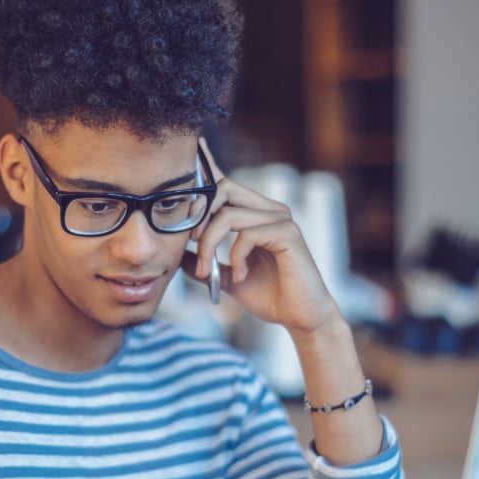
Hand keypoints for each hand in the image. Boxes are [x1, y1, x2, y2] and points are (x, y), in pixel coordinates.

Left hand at [185, 138, 342, 336]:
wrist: (301, 317)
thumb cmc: (270, 296)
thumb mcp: (227, 278)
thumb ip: (206, 262)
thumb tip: (177, 255)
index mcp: (256, 214)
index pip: (225, 183)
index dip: (205, 168)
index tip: (184, 161)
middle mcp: (269, 209)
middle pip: (222, 189)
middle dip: (198, 215)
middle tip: (190, 243)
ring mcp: (281, 219)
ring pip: (228, 214)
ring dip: (210, 244)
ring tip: (207, 271)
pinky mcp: (288, 233)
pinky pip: (247, 234)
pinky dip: (235, 257)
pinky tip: (239, 275)